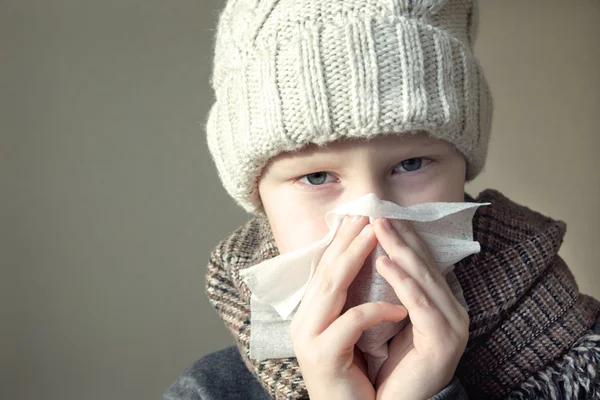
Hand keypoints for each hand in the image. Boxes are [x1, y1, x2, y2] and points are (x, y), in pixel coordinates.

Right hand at [291, 216, 408, 399]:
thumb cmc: (354, 376)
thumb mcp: (351, 333)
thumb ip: (352, 301)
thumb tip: (370, 266)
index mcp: (309, 313)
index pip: (325, 268)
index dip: (342, 241)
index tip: (360, 215)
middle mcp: (303, 321)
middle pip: (326, 270)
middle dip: (348, 239)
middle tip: (367, 213)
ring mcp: (308, 337)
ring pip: (332, 287)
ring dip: (356, 257)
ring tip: (377, 234)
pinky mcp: (323, 355)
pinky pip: (352, 322)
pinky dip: (376, 311)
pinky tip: (398, 307)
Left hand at [372, 218, 469, 399]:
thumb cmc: (392, 363)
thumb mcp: (394, 318)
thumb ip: (394, 289)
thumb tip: (379, 252)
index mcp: (443, 303)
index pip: (423, 262)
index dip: (404, 237)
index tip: (381, 213)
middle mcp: (453, 310)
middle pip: (424, 264)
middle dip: (400, 236)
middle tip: (378, 211)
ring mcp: (453, 325)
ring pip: (423, 279)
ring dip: (400, 249)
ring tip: (378, 227)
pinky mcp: (443, 340)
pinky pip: (419, 304)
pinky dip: (401, 281)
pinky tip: (383, 262)